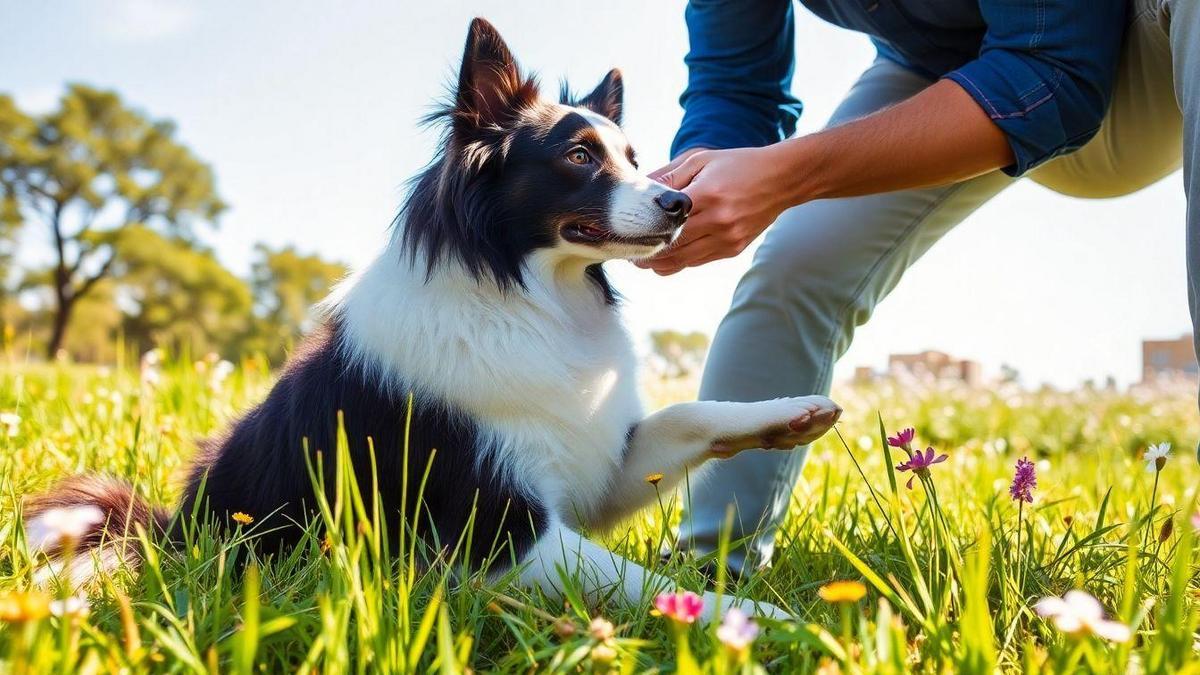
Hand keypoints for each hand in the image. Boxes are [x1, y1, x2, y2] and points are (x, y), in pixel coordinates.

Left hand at [639, 145, 797, 274]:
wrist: (781, 180)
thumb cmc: (737, 165)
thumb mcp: (701, 160)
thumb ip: (668, 177)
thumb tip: (637, 188)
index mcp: (708, 194)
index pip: (667, 220)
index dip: (644, 230)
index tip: (626, 235)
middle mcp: (719, 220)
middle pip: (673, 246)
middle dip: (647, 252)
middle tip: (627, 254)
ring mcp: (728, 238)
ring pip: (684, 260)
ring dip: (660, 263)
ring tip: (642, 261)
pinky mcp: (734, 249)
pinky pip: (699, 261)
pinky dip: (681, 261)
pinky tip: (666, 258)